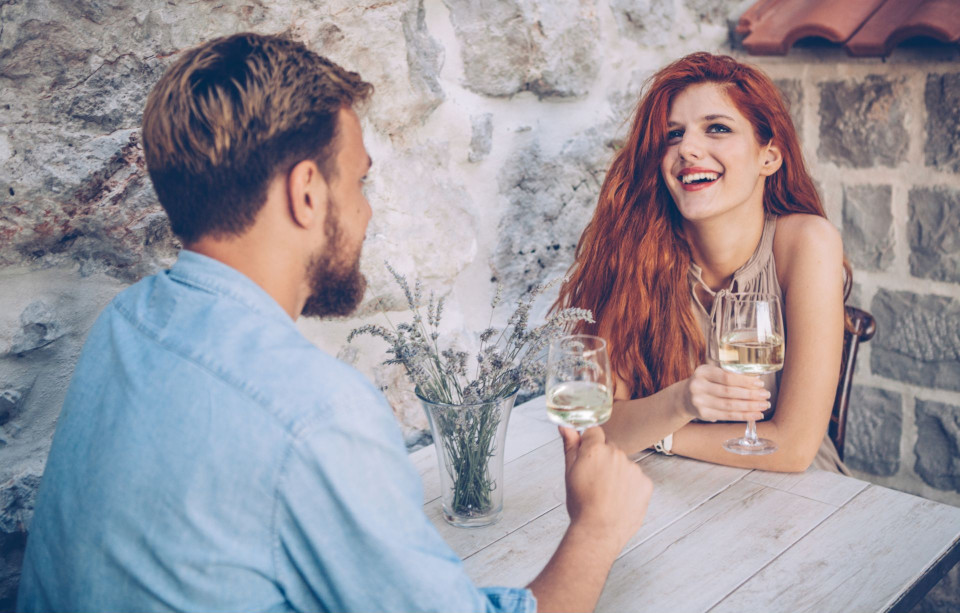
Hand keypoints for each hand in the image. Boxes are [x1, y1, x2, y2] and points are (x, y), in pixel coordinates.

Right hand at [560, 426, 651, 548]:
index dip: (589, 445)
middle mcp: (617, 454)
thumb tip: (565, 426)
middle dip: (603, 460)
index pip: (594, 432)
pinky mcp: (646, 483)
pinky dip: (630, 487)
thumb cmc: (581, 504)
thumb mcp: (570, 473)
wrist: (599, 531)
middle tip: (595, 482)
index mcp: (595, 449)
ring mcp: (633, 468)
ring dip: (618, 474)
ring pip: (624, 464)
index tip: (588, 459)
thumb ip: (570, 446)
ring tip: (607, 494)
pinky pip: (637, 479)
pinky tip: (620, 500)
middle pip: (610, 448)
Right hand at [681, 364, 769, 421]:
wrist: (685, 397)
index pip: (727, 377)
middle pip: (729, 392)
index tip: (760, 383)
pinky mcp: (703, 414)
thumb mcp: (712, 374)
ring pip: (729, 405)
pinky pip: (727, 416)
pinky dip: (744, 416)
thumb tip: (756, 381)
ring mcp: (699, 401)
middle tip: (766, 395)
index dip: (745, 381)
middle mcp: (698, 386)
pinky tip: (755, 415)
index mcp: (702, 372)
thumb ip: (729, 375)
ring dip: (750, 406)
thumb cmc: (706, 383)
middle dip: (751, 394)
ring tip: (764, 405)